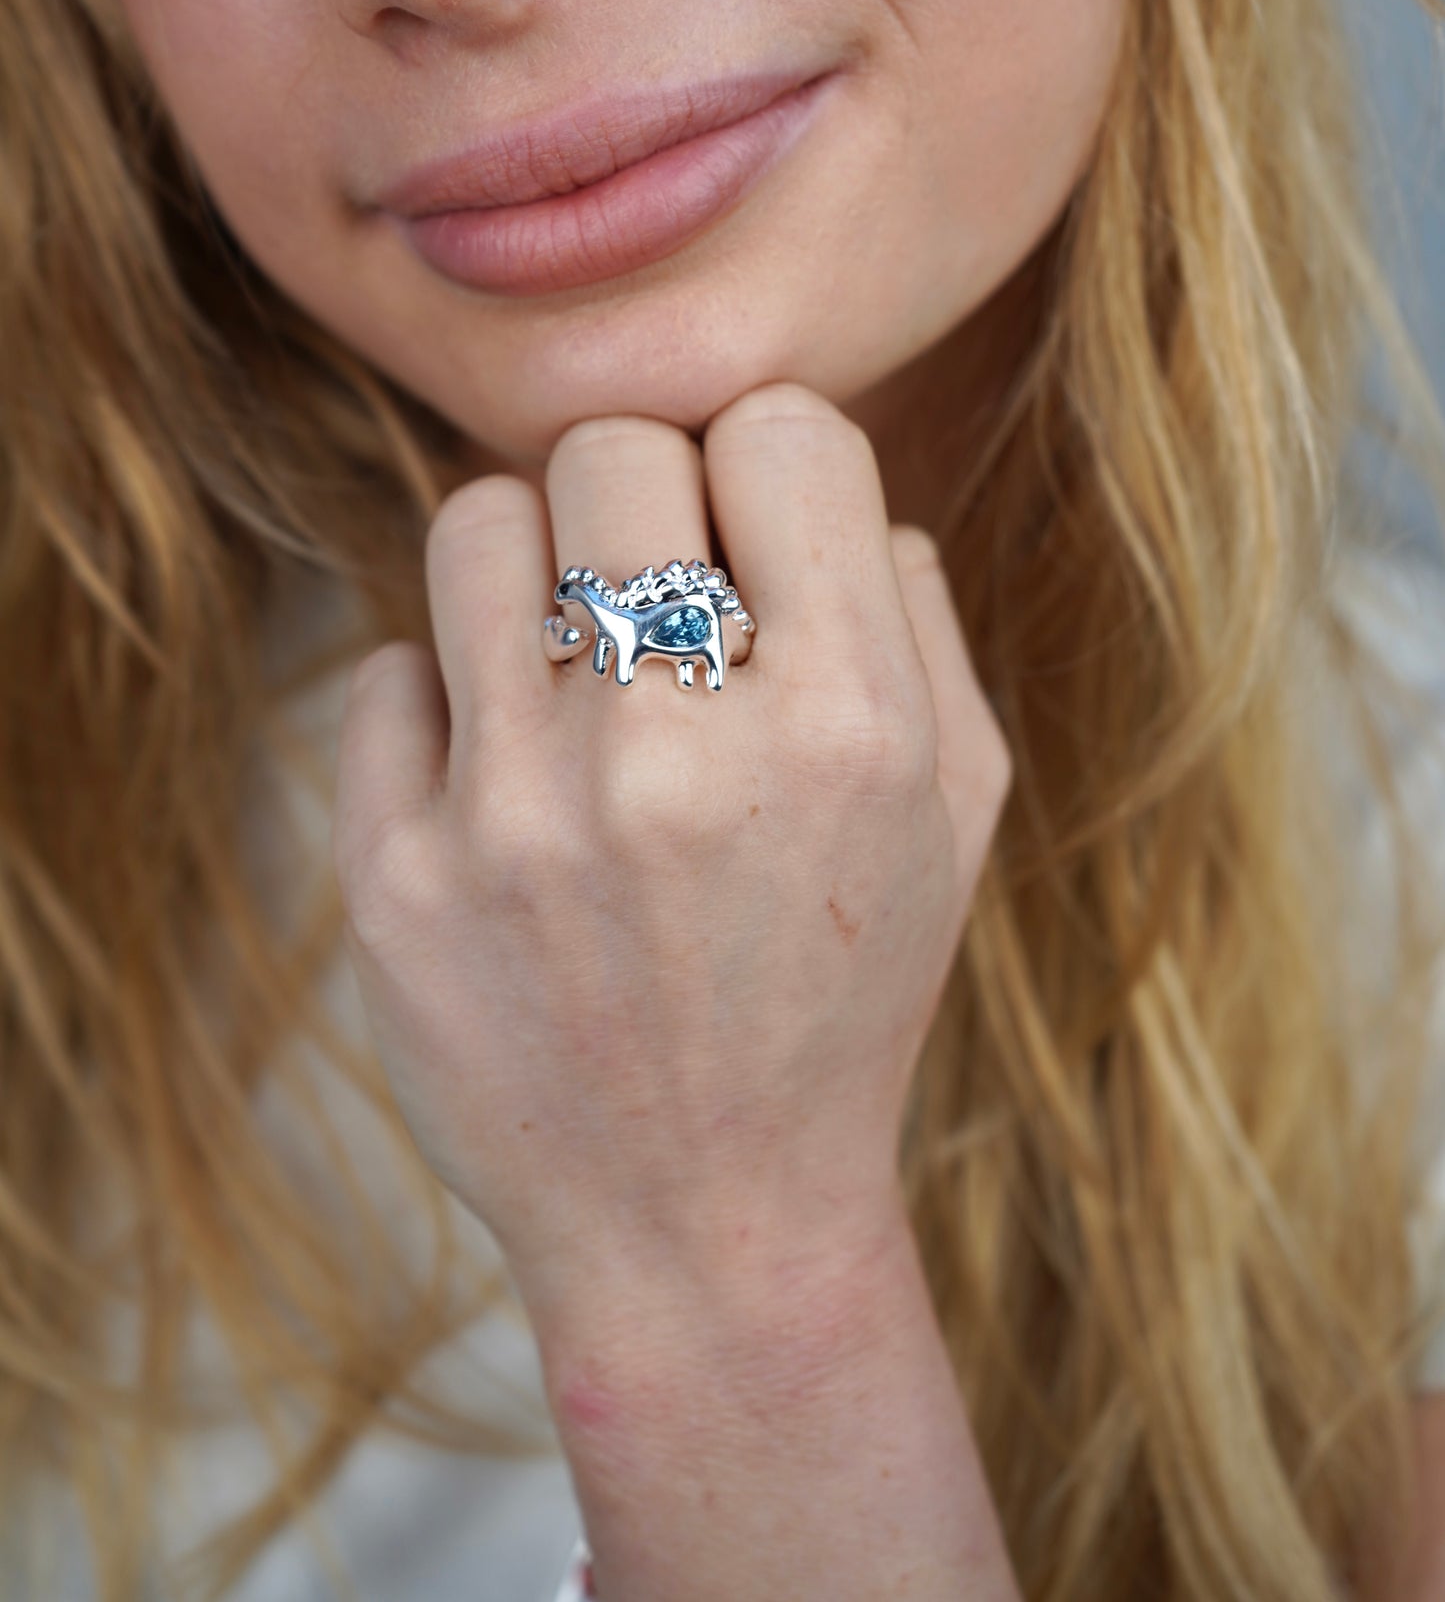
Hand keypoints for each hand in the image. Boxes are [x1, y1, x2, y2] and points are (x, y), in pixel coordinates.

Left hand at [331, 381, 1011, 1347]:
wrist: (704, 1222)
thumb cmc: (839, 994)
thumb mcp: (955, 810)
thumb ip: (915, 616)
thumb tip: (822, 481)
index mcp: (847, 727)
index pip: (778, 429)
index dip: (765, 467)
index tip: (753, 537)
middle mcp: (679, 754)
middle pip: (611, 450)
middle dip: (639, 498)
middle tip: (649, 591)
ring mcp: (521, 817)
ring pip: (473, 522)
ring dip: (525, 572)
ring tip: (563, 664)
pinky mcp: (397, 878)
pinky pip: (389, 670)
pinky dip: (444, 707)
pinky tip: (501, 786)